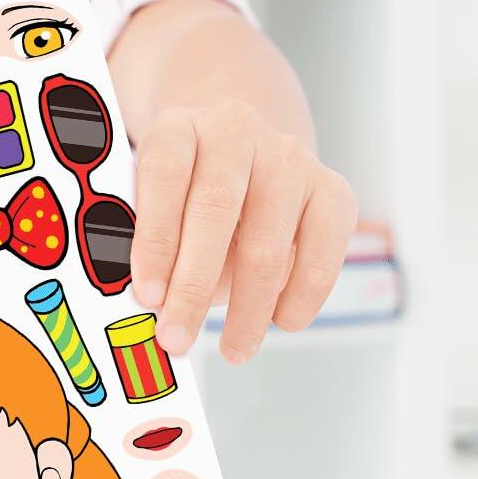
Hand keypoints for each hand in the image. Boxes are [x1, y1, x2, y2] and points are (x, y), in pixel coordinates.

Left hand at [130, 100, 356, 361]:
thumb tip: (156, 306)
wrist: (240, 151)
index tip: (147, 297)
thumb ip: (150, 242)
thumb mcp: (153, 204)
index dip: (155, 239)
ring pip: (268, 239)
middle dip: (194, 286)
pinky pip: (325, 244)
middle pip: (217, 210)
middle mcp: (234, 131)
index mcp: (178, 128)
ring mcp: (287, 156)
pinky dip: (306, 291)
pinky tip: (283, 322)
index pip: (164, 174)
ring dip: (249, 306)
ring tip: (233, 349)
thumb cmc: (183, 195)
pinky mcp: (331, 186)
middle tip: (176, 339)